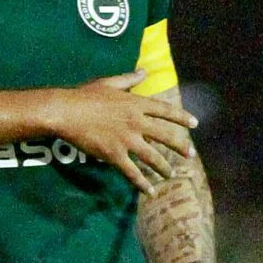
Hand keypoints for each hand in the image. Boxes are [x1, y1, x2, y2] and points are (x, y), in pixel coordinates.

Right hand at [48, 73, 197, 192]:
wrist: (67, 111)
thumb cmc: (85, 95)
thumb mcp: (109, 83)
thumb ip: (129, 79)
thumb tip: (144, 71)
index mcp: (136, 104)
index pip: (166, 111)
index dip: (182, 118)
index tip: (195, 124)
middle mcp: (136, 122)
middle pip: (165, 136)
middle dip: (180, 146)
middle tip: (190, 155)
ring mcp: (126, 139)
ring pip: (152, 157)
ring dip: (163, 167)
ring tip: (170, 174)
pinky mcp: (114, 154)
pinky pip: (132, 172)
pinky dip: (142, 183)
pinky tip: (150, 191)